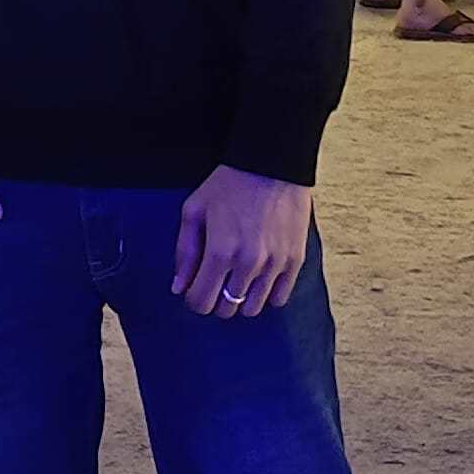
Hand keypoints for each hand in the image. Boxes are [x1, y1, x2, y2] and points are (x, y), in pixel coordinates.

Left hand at [171, 166, 311, 318]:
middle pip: (227, 309)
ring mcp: (275, 264)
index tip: (195, 289)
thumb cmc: (229, 185)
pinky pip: (280, 298)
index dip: (193, 299)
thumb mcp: (194, 211)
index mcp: (219, 252)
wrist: (272, 164)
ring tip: (238, 280)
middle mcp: (248, 263)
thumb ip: (184, 253)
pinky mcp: (295, 260)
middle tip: (217, 281)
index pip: (201, 302)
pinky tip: (260, 279)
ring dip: (241, 299)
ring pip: (252, 308)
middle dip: (216, 299)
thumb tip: (179, 288)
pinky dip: (267, 294)